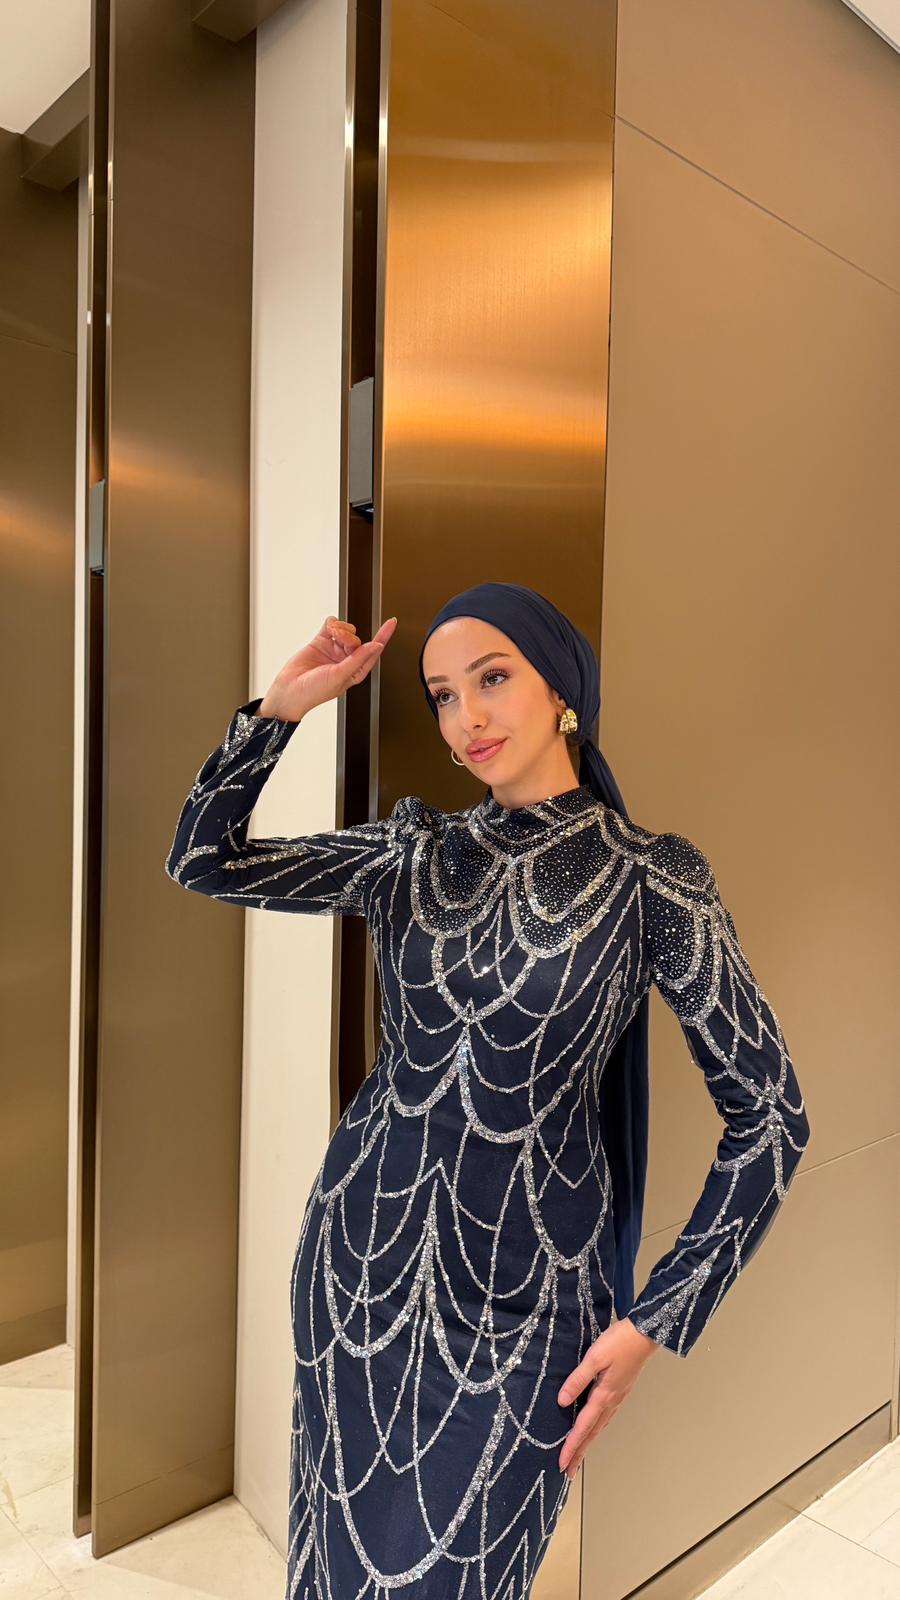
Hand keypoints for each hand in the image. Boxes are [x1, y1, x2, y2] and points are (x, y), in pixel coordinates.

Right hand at [257, 615, 397, 720]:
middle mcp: (346, 659)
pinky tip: (327, 630)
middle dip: (349, 636)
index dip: (383, 636)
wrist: (290, 690)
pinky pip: (331, 624)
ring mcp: (333, 649)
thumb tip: (377, 646)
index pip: (374, 650)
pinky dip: (331, 624)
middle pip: (357, 638)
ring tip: (331, 636)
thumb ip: (359, 659)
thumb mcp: (341, 676)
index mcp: (356, 670)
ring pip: (345, 629)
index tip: (392, 622)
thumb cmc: (315, 691)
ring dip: (340, 629)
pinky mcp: (320, 641)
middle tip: (340, 641)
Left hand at [557, 1318, 659, 1479]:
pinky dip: (596, 1429)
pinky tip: (594, 1428)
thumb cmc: (619, 1342)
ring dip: (588, 1443)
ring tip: (578, 1456)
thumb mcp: (595, 1357)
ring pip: (600, 1427)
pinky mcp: (621, 1390)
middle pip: (592, 1433)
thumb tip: (562, 1401)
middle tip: (568, 1472)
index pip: (583, 1427)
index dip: (572, 1446)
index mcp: (604, 1395)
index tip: (562, 1464)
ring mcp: (618, 1397)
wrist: (645, 1333)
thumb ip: (578, 1379)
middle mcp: (612, 1401)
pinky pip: (606, 1417)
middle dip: (579, 1453)